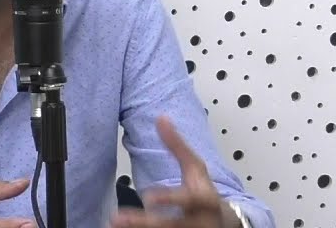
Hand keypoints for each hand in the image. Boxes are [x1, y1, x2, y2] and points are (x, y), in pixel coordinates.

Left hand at [109, 117, 239, 227]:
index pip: (188, 200)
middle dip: (145, 223)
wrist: (221, 221)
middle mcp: (196, 222)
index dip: (170, 199)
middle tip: (119, 218)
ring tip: (114, 223)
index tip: (149, 197)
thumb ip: (177, 145)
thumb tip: (161, 118)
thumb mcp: (195, 166)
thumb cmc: (203, 190)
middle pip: (171, 225)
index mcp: (203, 200)